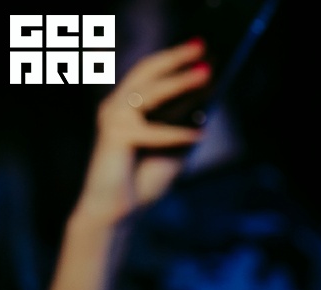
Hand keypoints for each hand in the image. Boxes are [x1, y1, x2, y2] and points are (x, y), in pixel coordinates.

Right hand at [73, 42, 208, 226]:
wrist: (116, 211)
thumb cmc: (142, 182)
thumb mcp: (171, 151)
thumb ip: (184, 130)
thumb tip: (207, 110)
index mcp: (126, 106)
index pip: (149, 73)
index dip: (173, 58)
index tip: (200, 49)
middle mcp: (115, 107)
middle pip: (146, 72)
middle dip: (175, 58)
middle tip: (202, 48)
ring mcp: (113, 119)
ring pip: (147, 93)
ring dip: (179, 83)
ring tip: (205, 74)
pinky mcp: (115, 137)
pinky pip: (151, 132)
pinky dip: (177, 134)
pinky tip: (201, 135)